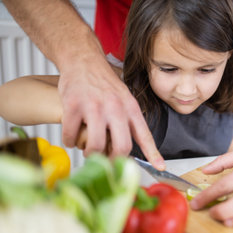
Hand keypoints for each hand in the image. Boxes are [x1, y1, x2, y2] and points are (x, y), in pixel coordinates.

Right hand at [58, 53, 164, 168]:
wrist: (83, 60)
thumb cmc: (104, 83)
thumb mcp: (125, 99)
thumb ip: (129, 121)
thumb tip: (131, 148)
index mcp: (131, 108)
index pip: (145, 135)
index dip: (153, 153)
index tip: (160, 167)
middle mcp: (115, 108)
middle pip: (122, 146)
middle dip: (114, 160)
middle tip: (107, 161)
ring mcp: (94, 107)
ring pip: (96, 145)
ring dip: (90, 153)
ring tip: (88, 150)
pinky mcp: (73, 105)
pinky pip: (70, 134)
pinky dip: (69, 141)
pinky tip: (70, 138)